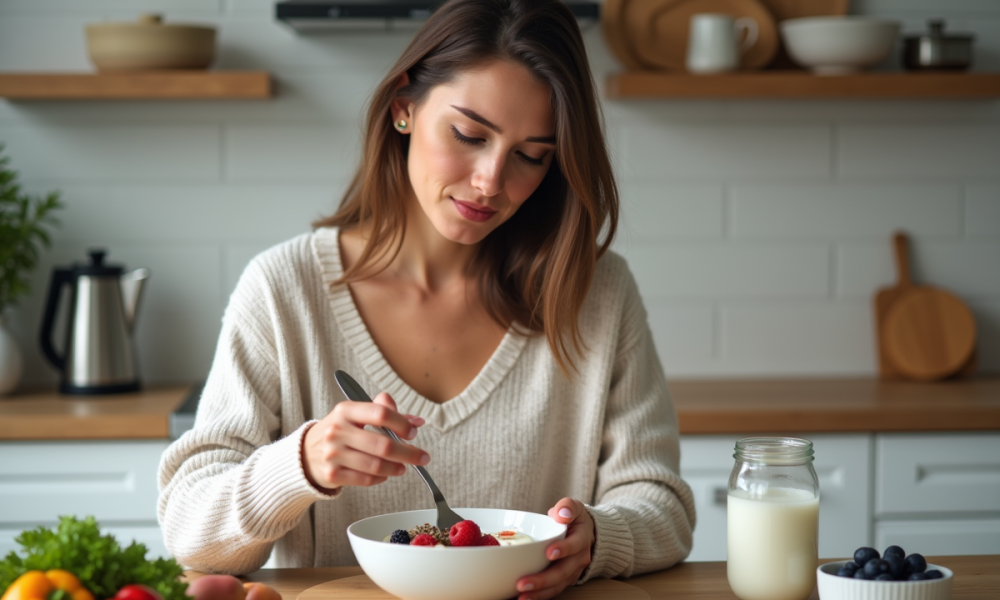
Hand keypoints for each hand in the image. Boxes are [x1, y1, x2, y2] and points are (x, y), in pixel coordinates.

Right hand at [302, 391, 427, 490]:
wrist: (305, 454)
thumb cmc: (339, 432)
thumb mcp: (355, 414)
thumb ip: (384, 412)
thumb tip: (416, 421)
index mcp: (345, 410)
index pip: (381, 413)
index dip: (402, 424)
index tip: (413, 432)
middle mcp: (337, 431)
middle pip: (383, 445)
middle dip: (408, 452)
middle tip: (422, 457)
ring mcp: (333, 454)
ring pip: (376, 465)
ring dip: (396, 468)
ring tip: (404, 467)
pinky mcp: (332, 474)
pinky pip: (366, 479)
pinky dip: (381, 478)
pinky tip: (385, 474)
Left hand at [515, 498, 594, 599]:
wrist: (586, 533)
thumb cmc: (574, 519)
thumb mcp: (574, 507)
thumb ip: (568, 506)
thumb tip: (562, 513)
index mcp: (582, 539)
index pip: (575, 545)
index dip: (563, 549)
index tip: (549, 553)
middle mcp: (579, 559)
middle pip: (563, 572)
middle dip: (543, 579)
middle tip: (523, 583)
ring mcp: (572, 572)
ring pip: (557, 585)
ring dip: (539, 593)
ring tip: (521, 596)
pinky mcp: (564, 581)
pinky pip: (553, 591)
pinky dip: (539, 596)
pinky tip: (523, 598)